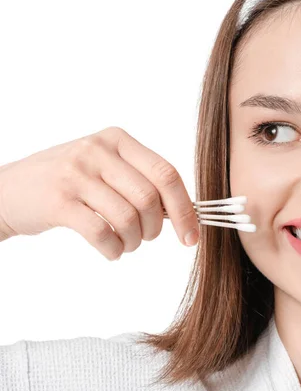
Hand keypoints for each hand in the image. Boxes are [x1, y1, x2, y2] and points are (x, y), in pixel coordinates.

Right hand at [0, 126, 198, 259]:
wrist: (8, 189)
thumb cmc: (68, 182)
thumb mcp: (104, 166)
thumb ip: (140, 180)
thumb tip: (183, 211)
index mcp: (117, 139)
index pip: (166, 173)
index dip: (185, 209)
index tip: (191, 235)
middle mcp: (98, 150)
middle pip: (150, 198)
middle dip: (156, 228)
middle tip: (146, 238)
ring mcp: (76, 174)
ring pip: (128, 218)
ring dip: (134, 242)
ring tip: (126, 244)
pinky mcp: (58, 201)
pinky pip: (102, 233)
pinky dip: (114, 250)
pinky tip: (112, 251)